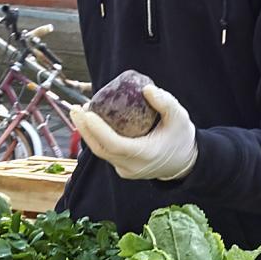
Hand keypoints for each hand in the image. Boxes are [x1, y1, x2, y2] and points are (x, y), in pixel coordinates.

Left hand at [70, 84, 197, 182]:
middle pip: (100, 149)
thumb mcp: (179, 117)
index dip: (98, 130)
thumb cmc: (181, 137)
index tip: (87, 113)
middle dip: (85, 129)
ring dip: (88, 133)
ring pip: (101, 152)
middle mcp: (132, 167)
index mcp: (145, 155)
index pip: (114, 144)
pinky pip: (106, 153)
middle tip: (75, 108)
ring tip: (80, 112)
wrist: (184, 163)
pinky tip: (91, 122)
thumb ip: (165, 103)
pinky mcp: (122, 169)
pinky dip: (97, 138)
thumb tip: (147, 89)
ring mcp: (126, 170)